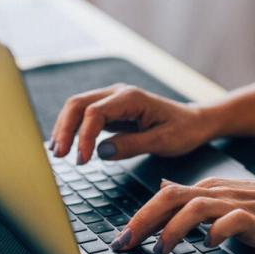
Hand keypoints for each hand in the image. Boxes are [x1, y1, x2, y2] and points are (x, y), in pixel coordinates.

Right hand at [49, 83, 212, 163]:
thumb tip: (100, 152)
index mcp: (131, 98)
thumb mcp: (163, 142)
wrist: (196, 121)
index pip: (94, 112)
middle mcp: (118, 94)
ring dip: (65, 128)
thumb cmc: (184, 130)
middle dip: (65, 129)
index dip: (83, 136)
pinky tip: (68, 145)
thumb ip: (131, 146)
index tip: (81, 159)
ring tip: (58, 153)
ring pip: (77, 108)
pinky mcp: (111, 110)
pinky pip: (85, 115)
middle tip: (59, 156)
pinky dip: (73, 129)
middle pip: (78, 104)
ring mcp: (113, 100)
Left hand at [110, 178, 254, 253]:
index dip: (138, 218)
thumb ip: (193, 196)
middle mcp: (218, 193)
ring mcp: (238, 204)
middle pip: (171, 197)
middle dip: (143, 220)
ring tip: (161, 249)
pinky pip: (233, 221)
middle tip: (125, 243)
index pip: (164, 198)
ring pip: (195, 207)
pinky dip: (217, 232)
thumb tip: (162, 188)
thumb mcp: (224, 197)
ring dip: (172, 229)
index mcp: (208, 189)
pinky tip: (209, 245)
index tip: (119, 240)